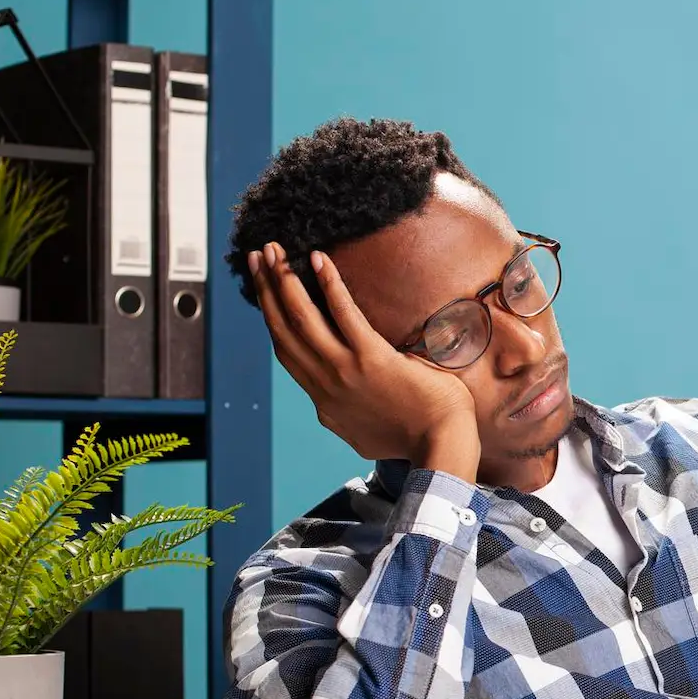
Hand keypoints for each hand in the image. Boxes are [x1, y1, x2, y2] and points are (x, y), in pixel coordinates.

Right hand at [250, 242, 480, 480]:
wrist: (440, 447)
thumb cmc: (414, 438)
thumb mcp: (363, 433)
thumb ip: (344, 415)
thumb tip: (334, 407)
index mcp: (323, 399)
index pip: (286, 350)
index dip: (270, 317)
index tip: (263, 291)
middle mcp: (325, 383)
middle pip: (284, 329)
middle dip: (266, 290)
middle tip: (257, 257)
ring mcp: (346, 370)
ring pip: (302, 319)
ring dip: (284, 281)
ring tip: (275, 251)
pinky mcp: (372, 358)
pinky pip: (344, 313)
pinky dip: (328, 284)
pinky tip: (318, 259)